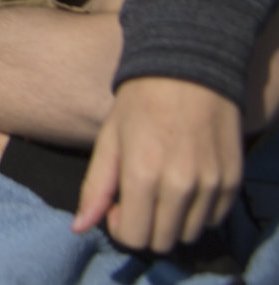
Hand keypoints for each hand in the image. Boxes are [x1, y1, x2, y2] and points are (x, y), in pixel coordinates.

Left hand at [75, 77, 242, 253]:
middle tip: (140, 198)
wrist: (188, 69)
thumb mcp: (108, 139)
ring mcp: (211, 186)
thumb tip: (79, 228)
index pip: (133, 237)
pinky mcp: (233, 181)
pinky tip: (186, 186)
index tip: (119, 205)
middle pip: (161, 241)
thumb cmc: (139, 102)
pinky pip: (215, 219)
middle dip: (145, 226)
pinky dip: (199, 212)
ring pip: (189, 234)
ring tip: (163, 190)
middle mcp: (181, 186)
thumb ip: (96, 188)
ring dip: (172, 221)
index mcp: (143, 175)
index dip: (120, 227)